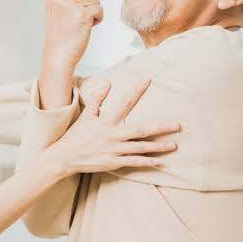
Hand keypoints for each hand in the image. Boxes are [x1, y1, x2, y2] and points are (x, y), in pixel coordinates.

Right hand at [42, 0, 103, 75]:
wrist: (58, 57)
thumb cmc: (59, 39)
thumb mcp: (58, 14)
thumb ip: (67, 1)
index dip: (78, 2)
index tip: (70, 17)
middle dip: (86, 6)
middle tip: (76, 22)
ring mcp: (72, 5)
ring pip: (95, 0)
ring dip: (92, 13)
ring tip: (81, 26)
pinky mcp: (84, 14)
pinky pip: (100, 9)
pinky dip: (98, 19)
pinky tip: (88, 28)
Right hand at [52, 79, 179, 174]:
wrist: (65, 157)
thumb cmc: (76, 135)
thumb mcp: (86, 114)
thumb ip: (98, 97)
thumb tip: (107, 82)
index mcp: (107, 121)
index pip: (125, 102)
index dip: (137, 90)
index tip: (148, 78)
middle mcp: (114, 135)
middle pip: (142, 129)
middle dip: (161, 127)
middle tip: (177, 125)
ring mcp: (115, 150)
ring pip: (141, 148)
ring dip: (159, 147)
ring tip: (174, 145)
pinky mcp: (114, 162)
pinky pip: (134, 162)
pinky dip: (147, 162)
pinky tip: (160, 162)